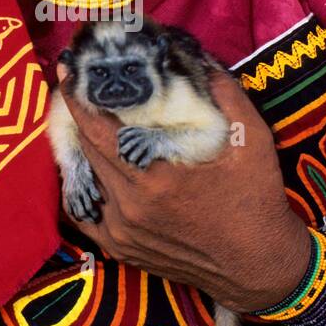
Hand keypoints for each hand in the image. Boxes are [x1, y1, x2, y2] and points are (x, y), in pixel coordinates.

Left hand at [56, 63, 311, 313]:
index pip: (99, 129)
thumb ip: (226, 95)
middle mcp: (132, 205)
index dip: (78, 98)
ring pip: (86, 177)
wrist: (258, 267)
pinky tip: (92, 164)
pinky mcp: (121, 248)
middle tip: (77, 87)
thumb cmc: (257, 201)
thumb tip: (199, 58)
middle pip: (87, 149)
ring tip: (85, 120)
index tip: (67, 70)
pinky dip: (84, 184)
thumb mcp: (253, 140)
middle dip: (79, 115)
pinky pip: (85, 211)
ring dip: (83, 147)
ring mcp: (122, 230)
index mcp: (158, 177)